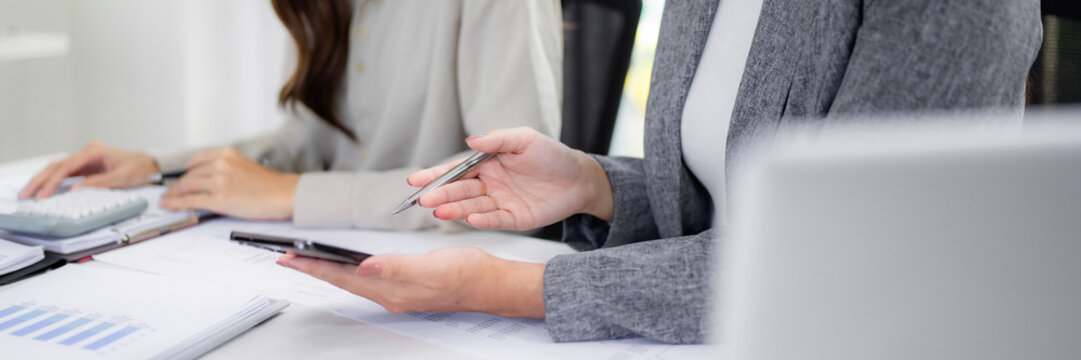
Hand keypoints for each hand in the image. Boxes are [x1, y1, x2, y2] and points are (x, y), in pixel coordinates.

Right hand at [19, 141, 159, 199]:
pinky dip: (53, 182)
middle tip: (25, 194)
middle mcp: (86, 152)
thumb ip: (99, 183)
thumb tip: (75, 189)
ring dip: (43, 181)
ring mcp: (85, 159)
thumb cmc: (139, 169)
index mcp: (94, 151)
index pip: (66, 167)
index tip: (43, 194)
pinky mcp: (86, 167)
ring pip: (58, 169)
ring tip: (28, 193)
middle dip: (40, 180)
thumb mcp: (122, 178)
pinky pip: (65, 174)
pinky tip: (43, 190)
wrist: (149, 165)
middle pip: (57, 166)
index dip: (52, 182)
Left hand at [159, 148, 298, 219]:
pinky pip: (190, 200)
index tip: (181, 177)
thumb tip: (211, 178)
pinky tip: (169, 205)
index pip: (198, 160)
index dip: (186, 171)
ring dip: (173, 194)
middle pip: (190, 174)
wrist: (284, 195)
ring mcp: (218, 181)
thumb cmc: (270, 185)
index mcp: (227, 154)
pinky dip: (176, 203)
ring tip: (166, 200)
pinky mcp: (219, 199)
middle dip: (177, 185)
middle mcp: (220, 164)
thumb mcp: (246, 166)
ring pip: (186, 186)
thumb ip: (227, 168)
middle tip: (170, 192)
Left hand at [277, 247, 545, 317]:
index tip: (289, 256)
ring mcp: (396, 291)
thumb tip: (363, 266)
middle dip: (311, 267)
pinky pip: (365, 278)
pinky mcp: (404, 285)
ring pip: (351, 280)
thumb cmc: (467, 274)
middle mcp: (389, 294)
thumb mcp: (430, 267)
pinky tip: (344, 264)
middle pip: (341, 280)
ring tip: (304, 258)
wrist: (491, 284)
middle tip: (284, 256)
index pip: (343, 276)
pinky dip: (347, 269)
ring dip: (326, 269)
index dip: (314, 265)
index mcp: (391, 290)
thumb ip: (395, 268)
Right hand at [407, 127, 613, 230]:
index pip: (456, 169)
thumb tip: (471, 140)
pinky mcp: (514, 219)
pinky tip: (468, 219)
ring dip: (455, 209)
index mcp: (487, 163)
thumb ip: (498, 140)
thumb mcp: (525, 139)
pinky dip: (481, 220)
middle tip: (424, 200)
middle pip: (460, 190)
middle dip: (441, 195)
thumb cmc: (552, 155)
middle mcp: (489, 184)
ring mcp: (500, 202)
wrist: (579, 178)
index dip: (435, 175)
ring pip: (472, 206)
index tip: (415, 180)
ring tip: (439, 212)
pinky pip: (495, 220)